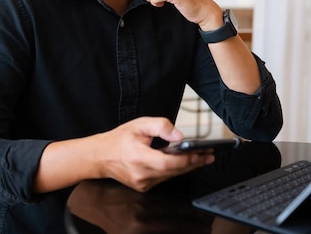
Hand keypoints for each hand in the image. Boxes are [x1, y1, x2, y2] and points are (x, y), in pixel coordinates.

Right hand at [95, 117, 214, 191]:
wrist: (101, 156)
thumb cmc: (120, 139)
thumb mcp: (139, 124)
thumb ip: (161, 126)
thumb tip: (179, 135)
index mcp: (138, 157)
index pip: (167, 163)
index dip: (186, 160)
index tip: (201, 154)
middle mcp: (141, 174)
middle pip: (173, 171)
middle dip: (193, 163)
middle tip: (209, 155)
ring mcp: (142, 183)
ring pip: (171, 176)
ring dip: (187, 167)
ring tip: (202, 158)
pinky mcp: (144, 187)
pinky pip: (164, 179)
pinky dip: (175, 170)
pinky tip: (185, 163)